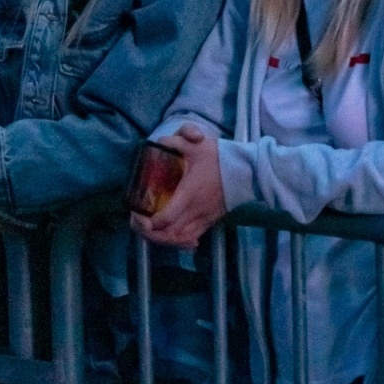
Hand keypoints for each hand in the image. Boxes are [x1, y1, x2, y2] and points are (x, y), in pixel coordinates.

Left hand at [131, 125, 225, 248]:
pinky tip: (171, 235)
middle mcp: (194, 212)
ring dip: (161, 239)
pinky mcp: (209, 223)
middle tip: (138, 222)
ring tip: (150, 229)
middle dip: (148, 234)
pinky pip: (190, 238)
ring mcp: (203, 219)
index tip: (137, 212)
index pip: (164, 218)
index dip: (146, 222)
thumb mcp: (195, 145)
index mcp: (188, 194)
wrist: (246, 171)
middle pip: (168, 235)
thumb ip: (173, 142)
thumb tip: (156, 144)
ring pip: (178, 240)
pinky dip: (177, 241)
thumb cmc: (219, 158)